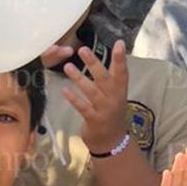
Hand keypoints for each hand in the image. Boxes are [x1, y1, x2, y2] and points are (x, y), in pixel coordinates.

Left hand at [62, 39, 132, 154]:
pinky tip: (64, 90)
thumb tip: (103, 56)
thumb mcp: (115, 95)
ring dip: (79, 78)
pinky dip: (73, 99)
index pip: (122, 72)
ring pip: (91, 92)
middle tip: (82, 49)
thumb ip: (111, 77)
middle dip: (93, 64)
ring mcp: (104, 110)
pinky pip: (83, 107)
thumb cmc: (111, 113)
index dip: (120, 58)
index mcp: (120, 91)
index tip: (119, 43)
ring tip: (67, 67)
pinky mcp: (93, 120)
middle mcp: (114, 99)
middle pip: (104, 78)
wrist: (112, 142)